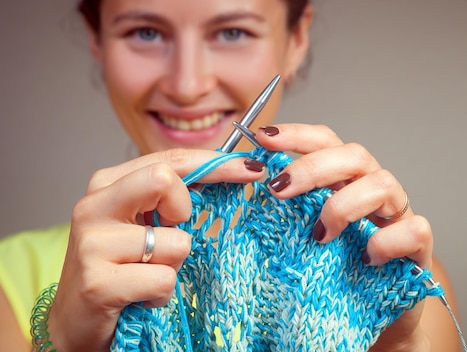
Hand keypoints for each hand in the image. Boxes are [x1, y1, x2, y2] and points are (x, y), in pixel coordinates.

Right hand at [48, 149, 264, 351]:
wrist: (76, 320)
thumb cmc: (119, 267)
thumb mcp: (141, 221)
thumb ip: (171, 196)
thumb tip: (229, 171)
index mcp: (107, 184)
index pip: (170, 161)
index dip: (215, 163)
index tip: (251, 168)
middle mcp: (94, 206)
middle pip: (165, 180)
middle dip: (183, 210)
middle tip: (170, 232)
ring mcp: (94, 244)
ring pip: (176, 242)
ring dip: (173, 265)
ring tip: (145, 274)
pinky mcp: (99, 283)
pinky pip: (165, 279)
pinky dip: (163, 293)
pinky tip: (140, 296)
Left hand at [256, 124, 433, 349]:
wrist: (371, 316)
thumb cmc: (333, 271)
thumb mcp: (303, 236)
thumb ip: (286, 210)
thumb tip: (248, 183)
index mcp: (345, 181)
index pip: (327, 142)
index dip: (297, 135)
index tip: (263, 139)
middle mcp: (373, 190)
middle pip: (354, 155)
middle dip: (313, 167)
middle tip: (278, 189)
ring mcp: (398, 216)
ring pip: (383, 183)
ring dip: (344, 205)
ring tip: (319, 236)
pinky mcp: (419, 247)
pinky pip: (413, 229)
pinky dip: (386, 241)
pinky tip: (366, 258)